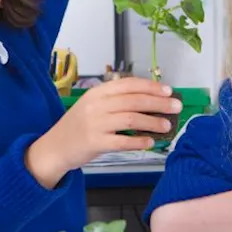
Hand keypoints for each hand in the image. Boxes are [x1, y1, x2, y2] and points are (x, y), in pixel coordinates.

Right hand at [25, 77, 179, 187]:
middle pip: (133, 100)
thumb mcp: (92, 107)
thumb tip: (149, 101)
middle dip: (158, 102)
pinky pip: (123, 141)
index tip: (167, 90)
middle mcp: (96, 105)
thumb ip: (115, 102)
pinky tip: (150, 142)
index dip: (150, 86)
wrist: (55, 146)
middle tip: (176, 107)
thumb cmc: (78, 126)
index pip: (128, 84)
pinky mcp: (95, 142)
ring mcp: (95, 124)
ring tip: (166, 126)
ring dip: (152, 122)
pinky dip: (139, 141)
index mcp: (97, 93)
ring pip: (131, 119)